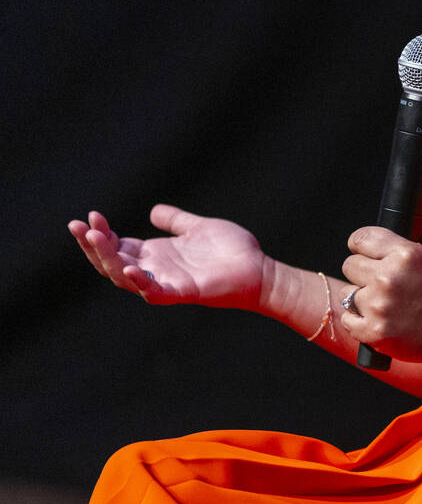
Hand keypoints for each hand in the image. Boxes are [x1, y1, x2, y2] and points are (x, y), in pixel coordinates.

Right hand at [68, 205, 266, 310]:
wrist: (260, 270)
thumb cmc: (232, 252)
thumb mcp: (198, 228)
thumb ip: (176, 221)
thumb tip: (153, 211)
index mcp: (156, 254)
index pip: (118, 245)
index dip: (101, 233)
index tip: (90, 216)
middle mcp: (156, 269)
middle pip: (112, 262)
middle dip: (93, 245)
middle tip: (79, 225)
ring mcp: (168, 281)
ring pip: (125, 277)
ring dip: (108, 259)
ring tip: (96, 239)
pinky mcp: (184, 292)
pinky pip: (155, 292)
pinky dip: (140, 282)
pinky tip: (128, 267)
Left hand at [339, 227, 421, 363]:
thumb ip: (417, 235)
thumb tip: (398, 228)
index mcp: (404, 255)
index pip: (361, 238)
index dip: (360, 243)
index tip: (362, 250)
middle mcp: (387, 278)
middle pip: (349, 265)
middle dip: (362, 270)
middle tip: (379, 279)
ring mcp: (377, 306)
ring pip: (347, 292)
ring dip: (361, 295)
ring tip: (381, 301)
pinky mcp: (372, 331)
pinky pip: (347, 318)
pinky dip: (358, 319)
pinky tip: (377, 317)